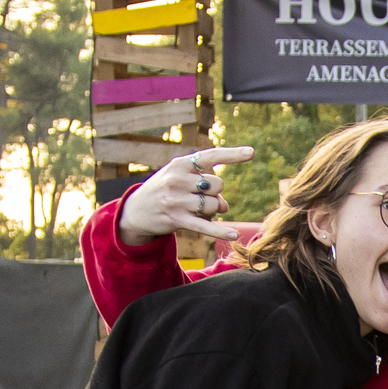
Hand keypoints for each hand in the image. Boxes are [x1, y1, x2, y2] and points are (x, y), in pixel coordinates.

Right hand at [117, 147, 254, 244]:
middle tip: (203, 196)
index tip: (252, 152)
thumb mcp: (181, 179)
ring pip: (213, 205)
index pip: (210, 156)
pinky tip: (234, 236)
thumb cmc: (166, 190)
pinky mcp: (177, 220)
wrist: (136, 210)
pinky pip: (205, 226)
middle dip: (217, 192)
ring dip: (212, 210)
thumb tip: (224, 206)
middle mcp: (177, 179)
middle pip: (218, 184)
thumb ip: (206, 186)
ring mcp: (176, 200)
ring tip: (196, 209)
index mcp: (180, 164)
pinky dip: (220, 231)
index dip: (232, 154)